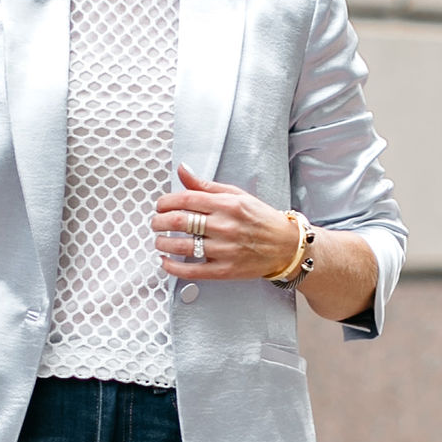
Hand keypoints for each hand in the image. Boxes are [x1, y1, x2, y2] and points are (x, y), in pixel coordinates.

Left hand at [151, 168, 302, 283]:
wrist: (286, 246)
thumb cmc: (261, 219)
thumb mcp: (236, 194)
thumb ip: (205, 185)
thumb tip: (182, 170)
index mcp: (226, 205)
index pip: (185, 199)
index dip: (165, 202)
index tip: (160, 206)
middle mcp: (224, 226)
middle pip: (179, 222)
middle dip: (159, 222)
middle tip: (156, 223)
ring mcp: (224, 250)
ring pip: (182, 246)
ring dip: (162, 243)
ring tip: (159, 240)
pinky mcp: (224, 270)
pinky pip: (191, 271)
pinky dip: (172, 267)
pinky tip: (166, 262)